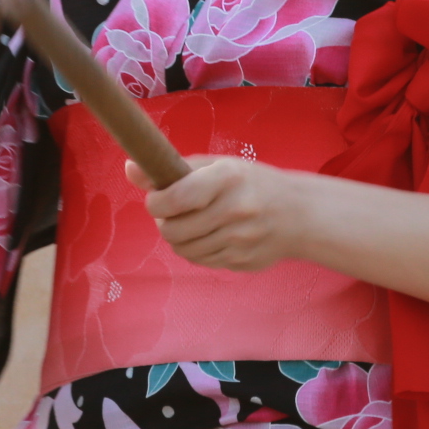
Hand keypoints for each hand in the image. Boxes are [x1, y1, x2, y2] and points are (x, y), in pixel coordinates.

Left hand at [133, 154, 310, 272]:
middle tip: (172, 213)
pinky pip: (201, 261)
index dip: (156, 202)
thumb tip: (130, 168)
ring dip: (179, 237)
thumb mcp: (220, 166)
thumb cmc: (252, 184)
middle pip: (173, 230)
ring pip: (183, 250)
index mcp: (228, 178)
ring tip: (191, 223)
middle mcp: (234, 211)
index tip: (156, 198)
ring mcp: (239, 241)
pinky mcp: (241, 262)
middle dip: (164, 222)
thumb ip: (176, 168)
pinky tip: (209, 235)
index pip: (176, 197)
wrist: (298, 215)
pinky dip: (197, 249)